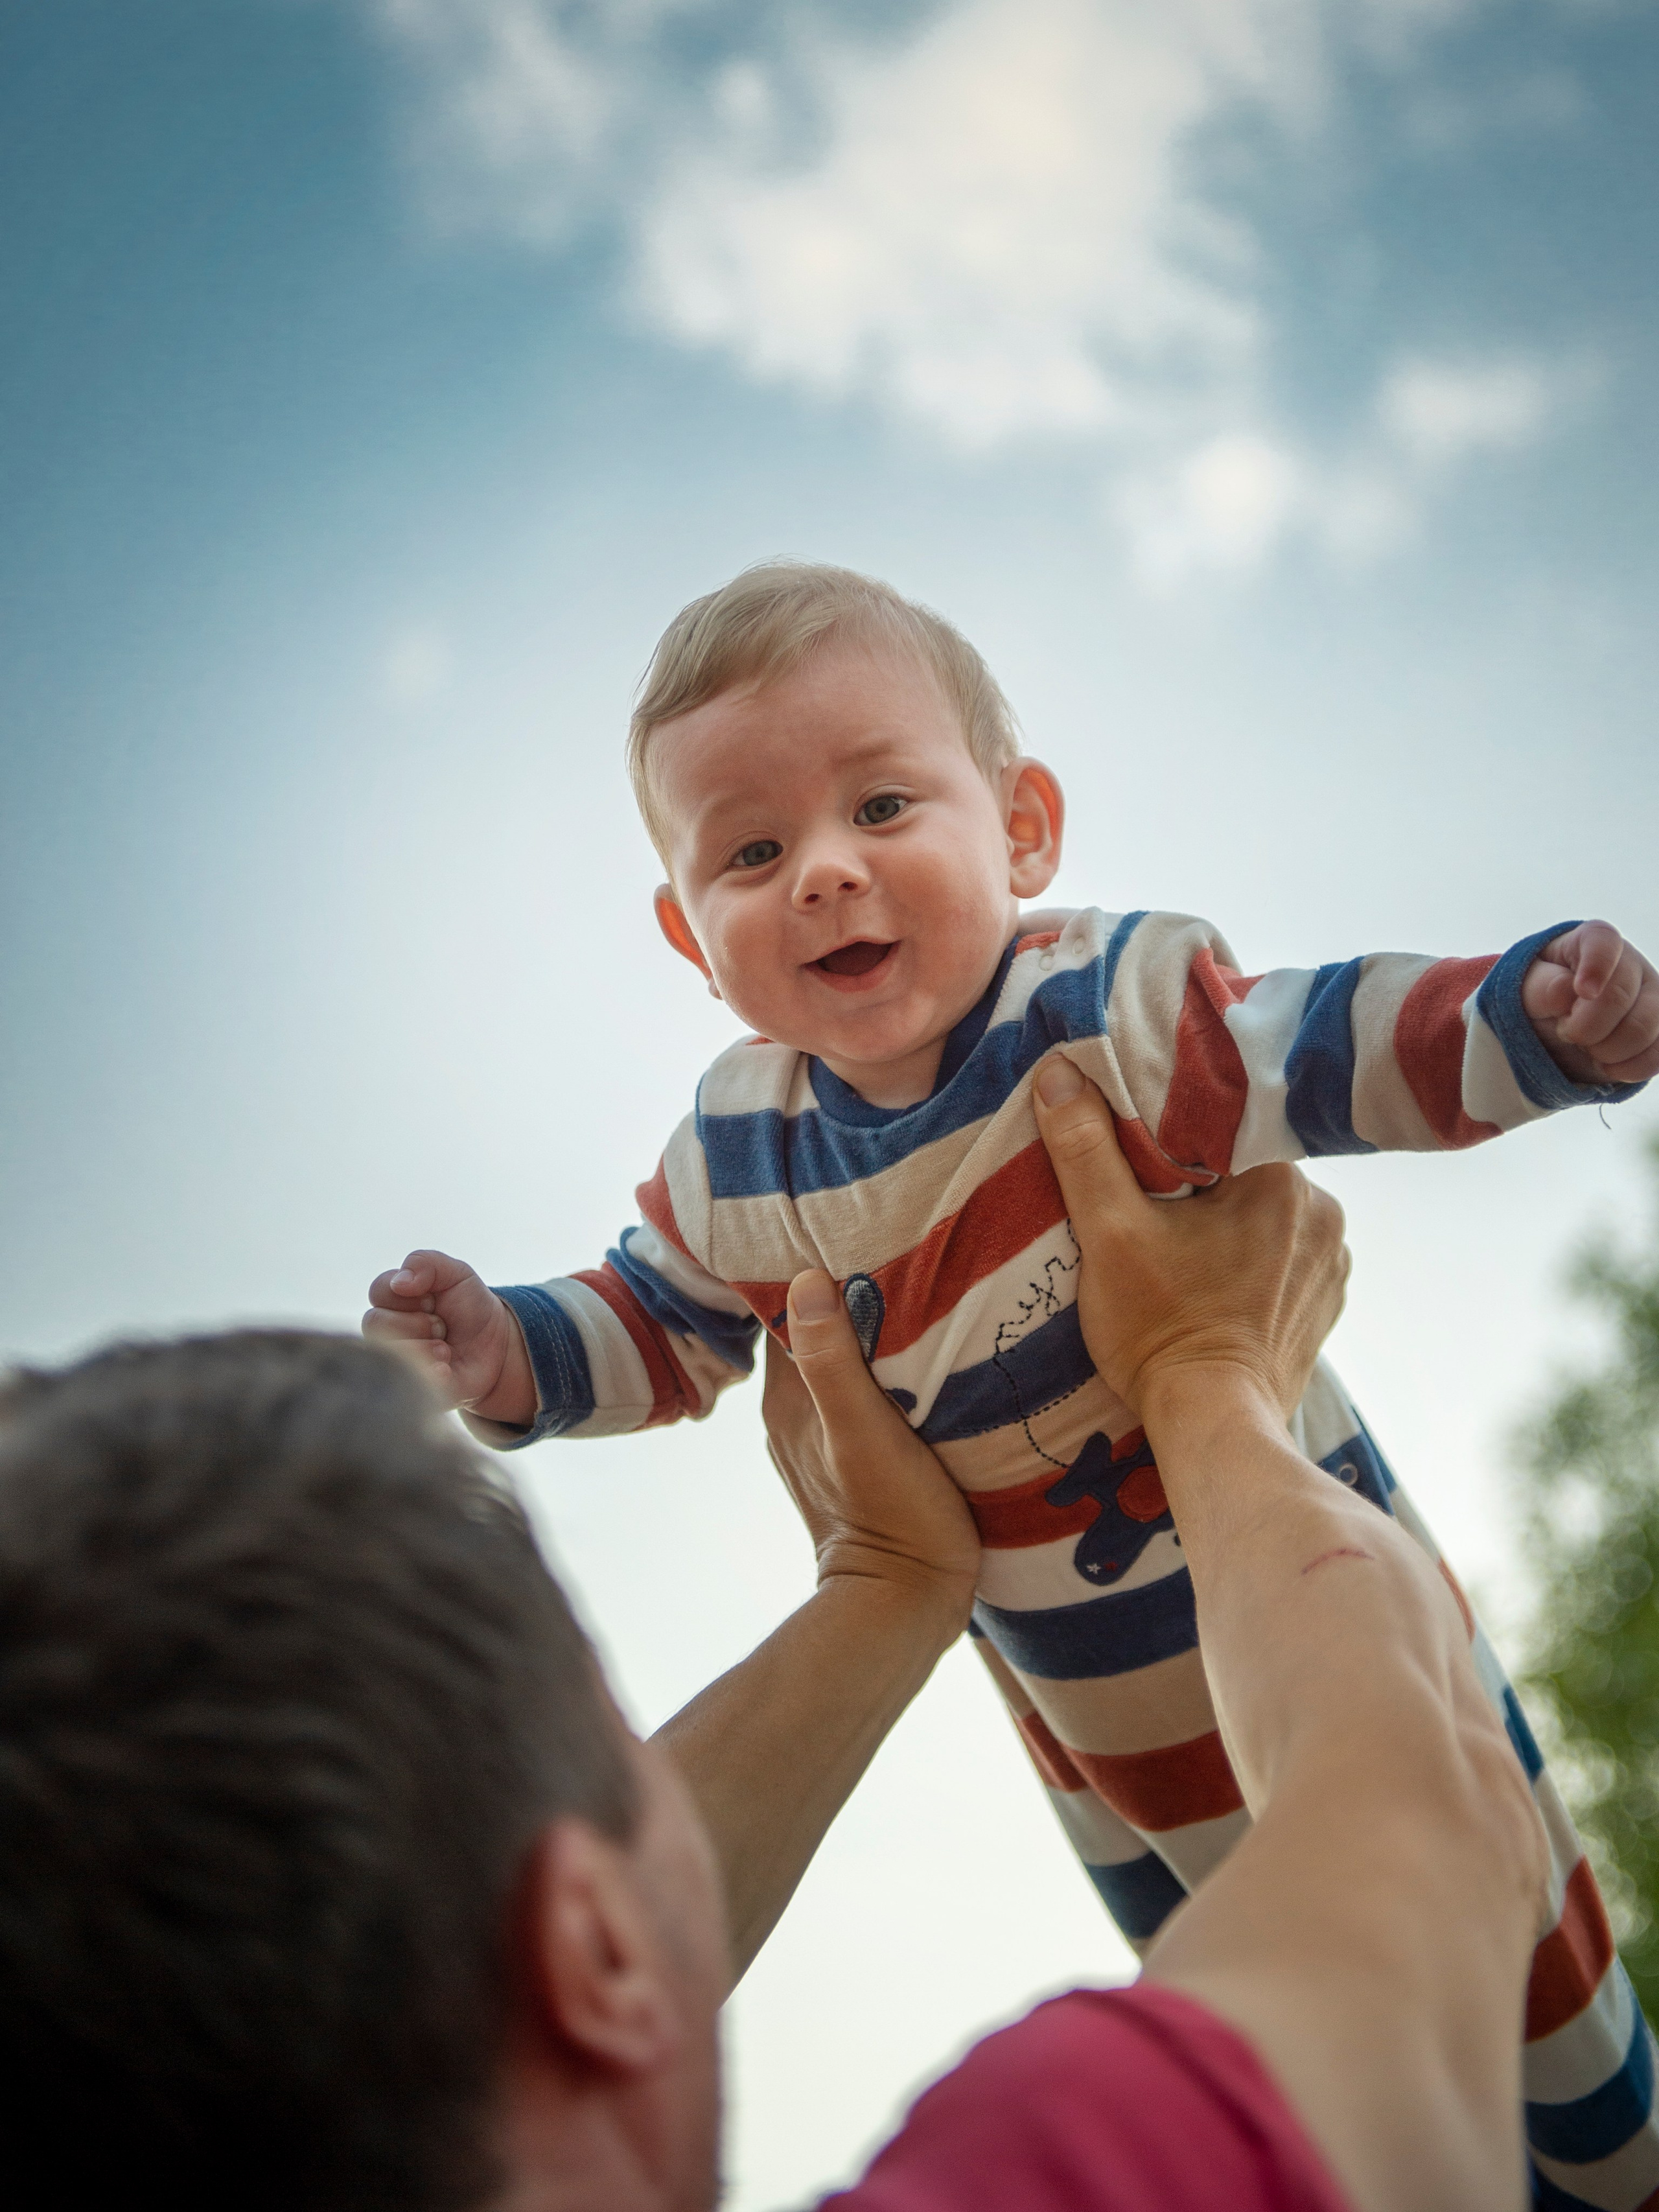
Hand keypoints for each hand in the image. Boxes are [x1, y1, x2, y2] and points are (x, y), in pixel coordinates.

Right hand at [362, 1249, 534, 1424]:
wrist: (499, 1345)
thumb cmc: (470, 1307)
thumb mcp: (456, 1274)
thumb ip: (426, 1263)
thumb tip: (399, 1282)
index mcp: (394, 1302)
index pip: (379, 1290)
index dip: (411, 1293)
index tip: (434, 1298)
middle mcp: (389, 1332)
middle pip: (377, 1323)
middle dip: (418, 1322)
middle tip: (442, 1326)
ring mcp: (397, 1360)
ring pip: (389, 1354)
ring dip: (424, 1348)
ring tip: (446, 1350)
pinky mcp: (412, 1388)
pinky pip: (405, 1384)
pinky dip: (428, 1373)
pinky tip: (445, 1368)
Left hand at [762, 1273, 979, 1627]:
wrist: (908, 1610)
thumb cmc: (893, 1521)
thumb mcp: (864, 1435)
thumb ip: (832, 1364)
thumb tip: (804, 1281)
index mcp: (787, 1399)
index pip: (787, 1310)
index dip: (812, 1267)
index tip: (850, 1224)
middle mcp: (796, 1412)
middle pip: (818, 1330)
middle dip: (848, 1290)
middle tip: (897, 1241)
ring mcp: (827, 1437)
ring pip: (845, 1360)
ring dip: (874, 1329)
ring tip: (919, 1283)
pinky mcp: (861, 1459)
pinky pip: (868, 1392)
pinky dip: (891, 1366)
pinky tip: (929, 1350)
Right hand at [1031, 1055, 1349, 1423]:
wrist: (1213, 1427)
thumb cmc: (1160, 1330)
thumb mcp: (1108, 1234)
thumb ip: (1085, 1149)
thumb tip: (1060, 1072)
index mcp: (1281, 1179)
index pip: (1221, 1124)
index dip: (1173, 1132)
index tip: (1135, 1151)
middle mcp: (1322, 1213)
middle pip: (1242, 1169)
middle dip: (1197, 1182)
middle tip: (1148, 1205)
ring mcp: (1330, 1264)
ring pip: (1263, 1214)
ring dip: (1226, 1222)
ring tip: (1179, 1248)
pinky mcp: (1324, 1305)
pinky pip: (1282, 1258)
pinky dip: (1249, 1261)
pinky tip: (1212, 1281)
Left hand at [1521, 920, 1658, 1083]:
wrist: (1556, 1028)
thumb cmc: (1539, 998)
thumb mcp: (1523, 989)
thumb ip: (1538, 987)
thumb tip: (1565, 990)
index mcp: (1591, 941)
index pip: (1602, 942)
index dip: (1596, 966)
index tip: (1582, 992)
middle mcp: (1630, 963)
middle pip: (1621, 995)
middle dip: (1586, 1026)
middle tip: (1565, 1032)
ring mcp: (1652, 996)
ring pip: (1646, 1027)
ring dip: (1607, 1050)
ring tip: (1586, 1048)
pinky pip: (1657, 1054)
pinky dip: (1628, 1068)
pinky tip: (1606, 1065)